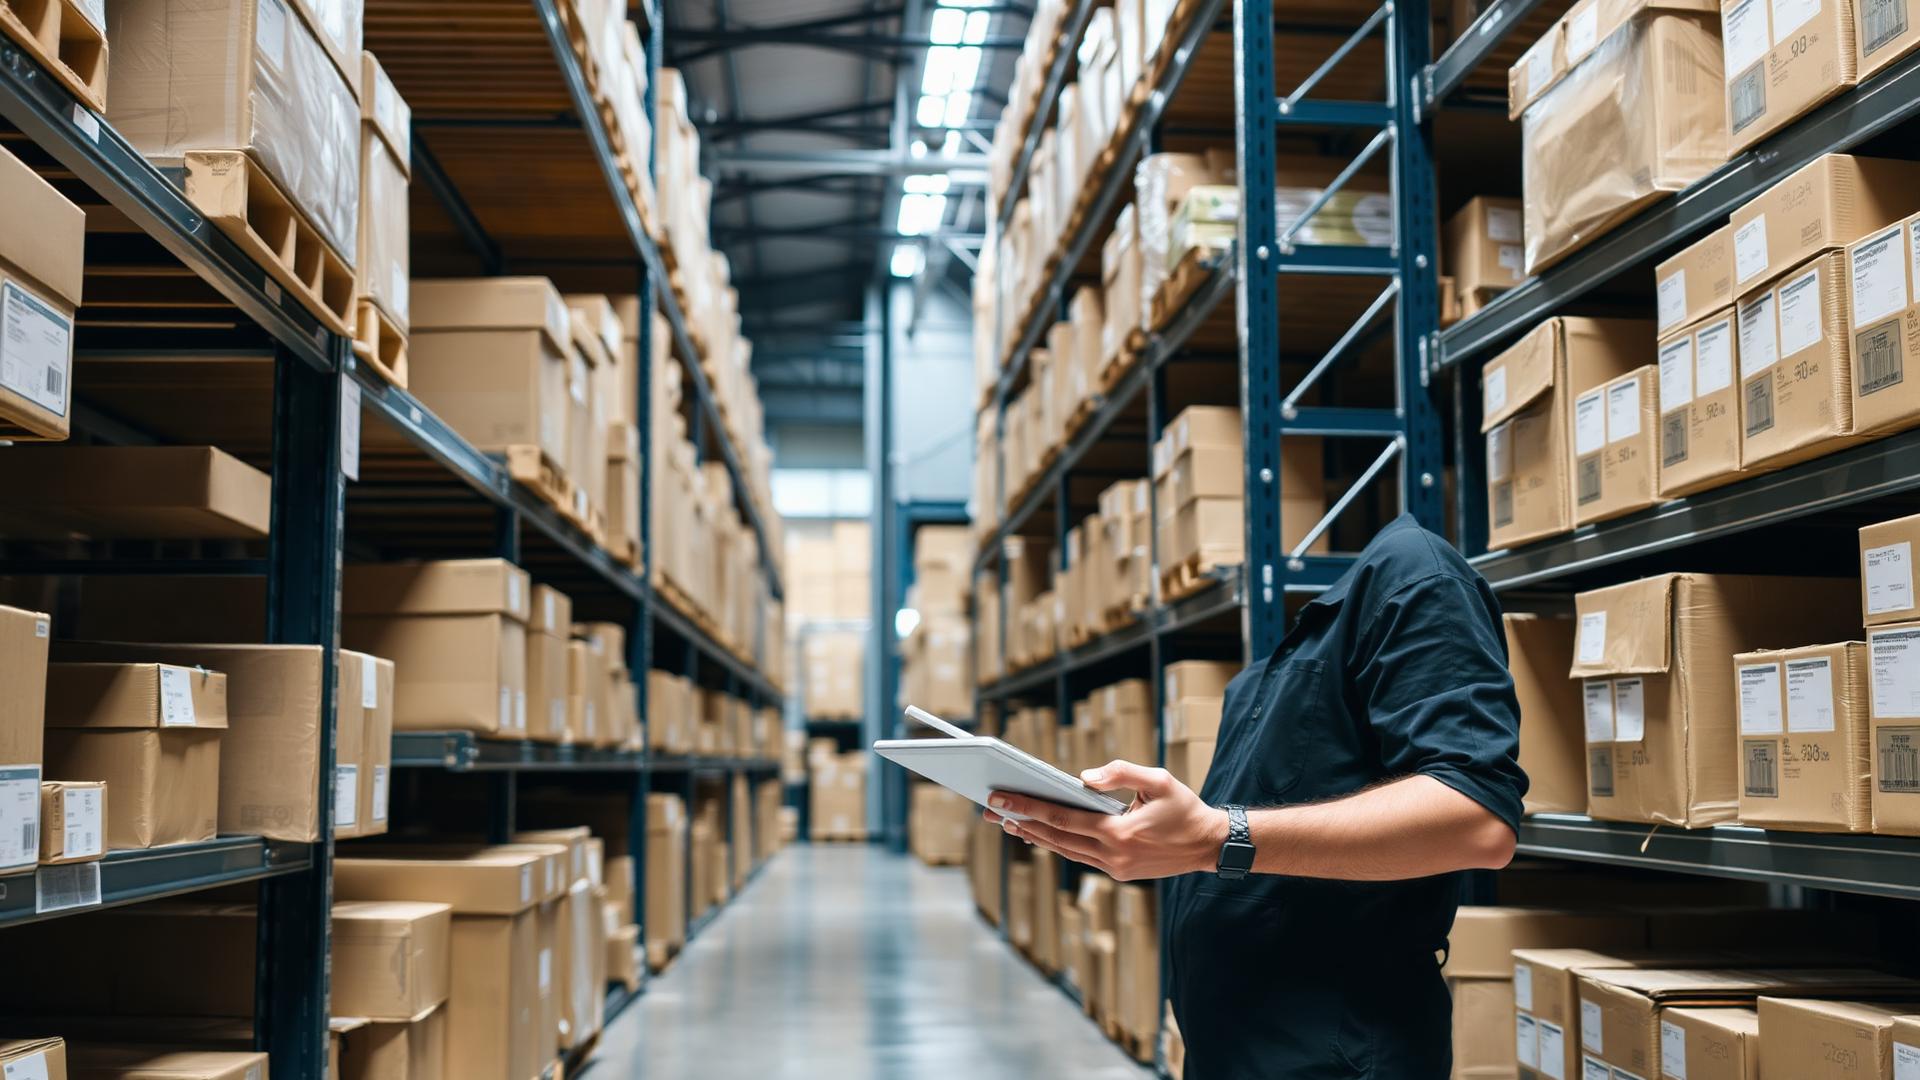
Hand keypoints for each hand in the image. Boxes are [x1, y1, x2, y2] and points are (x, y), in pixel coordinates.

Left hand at [982, 760, 1228, 880]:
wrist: (1209, 845)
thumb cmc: (1184, 808)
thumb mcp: (1159, 779)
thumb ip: (1121, 773)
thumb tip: (1082, 778)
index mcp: (1119, 832)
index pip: (1062, 818)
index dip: (1028, 807)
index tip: (1000, 798)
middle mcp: (1112, 855)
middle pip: (1055, 837)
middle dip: (1019, 821)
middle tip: (988, 809)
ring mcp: (1114, 867)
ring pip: (1063, 850)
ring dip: (1033, 835)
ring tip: (1005, 821)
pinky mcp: (1118, 872)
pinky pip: (1078, 856)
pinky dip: (1056, 843)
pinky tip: (1039, 832)